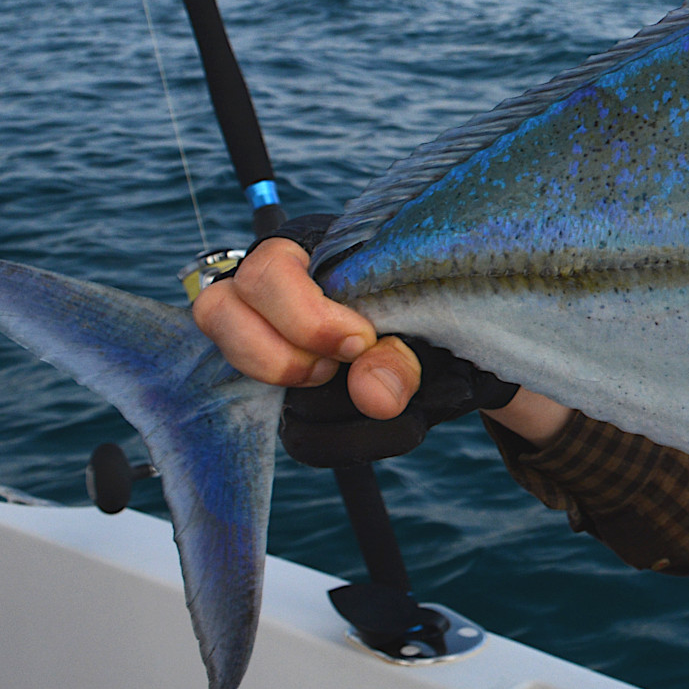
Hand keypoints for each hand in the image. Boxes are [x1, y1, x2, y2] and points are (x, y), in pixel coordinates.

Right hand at [195, 238, 575, 446]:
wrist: (470, 338)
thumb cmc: (446, 303)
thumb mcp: (437, 318)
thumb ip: (404, 352)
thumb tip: (374, 396)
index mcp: (309, 250)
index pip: (264, 273)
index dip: (304, 316)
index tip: (361, 339)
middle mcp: (270, 293)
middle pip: (218, 312)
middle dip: (283, 354)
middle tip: (339, 365)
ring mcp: (274, 344)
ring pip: (244, 378)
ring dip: (317, 403)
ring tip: (369, 390)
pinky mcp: (298, 396)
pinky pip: (298, 432)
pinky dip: (348, 438)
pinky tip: (393, 424)